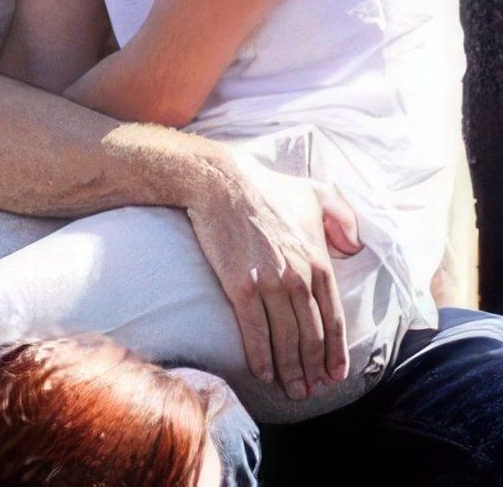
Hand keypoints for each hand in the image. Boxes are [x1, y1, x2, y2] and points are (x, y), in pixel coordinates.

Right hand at [187, 160, 354, 400]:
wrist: (220, 184)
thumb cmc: (266, 187)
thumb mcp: (315, 193)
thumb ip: (342, 217)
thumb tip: (355, 246)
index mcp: (318, 260)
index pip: (333, 317)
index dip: (336, 350)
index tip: (336, 373)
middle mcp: (298, 277)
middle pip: (311, 335)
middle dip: (315, 368)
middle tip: (314, 390)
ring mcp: (269, 284)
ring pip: (285, 340)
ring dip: (291, 371)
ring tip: (292, 390)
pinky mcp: (240, 288)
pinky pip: (254, 332)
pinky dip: (261, 357)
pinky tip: (264, 374)